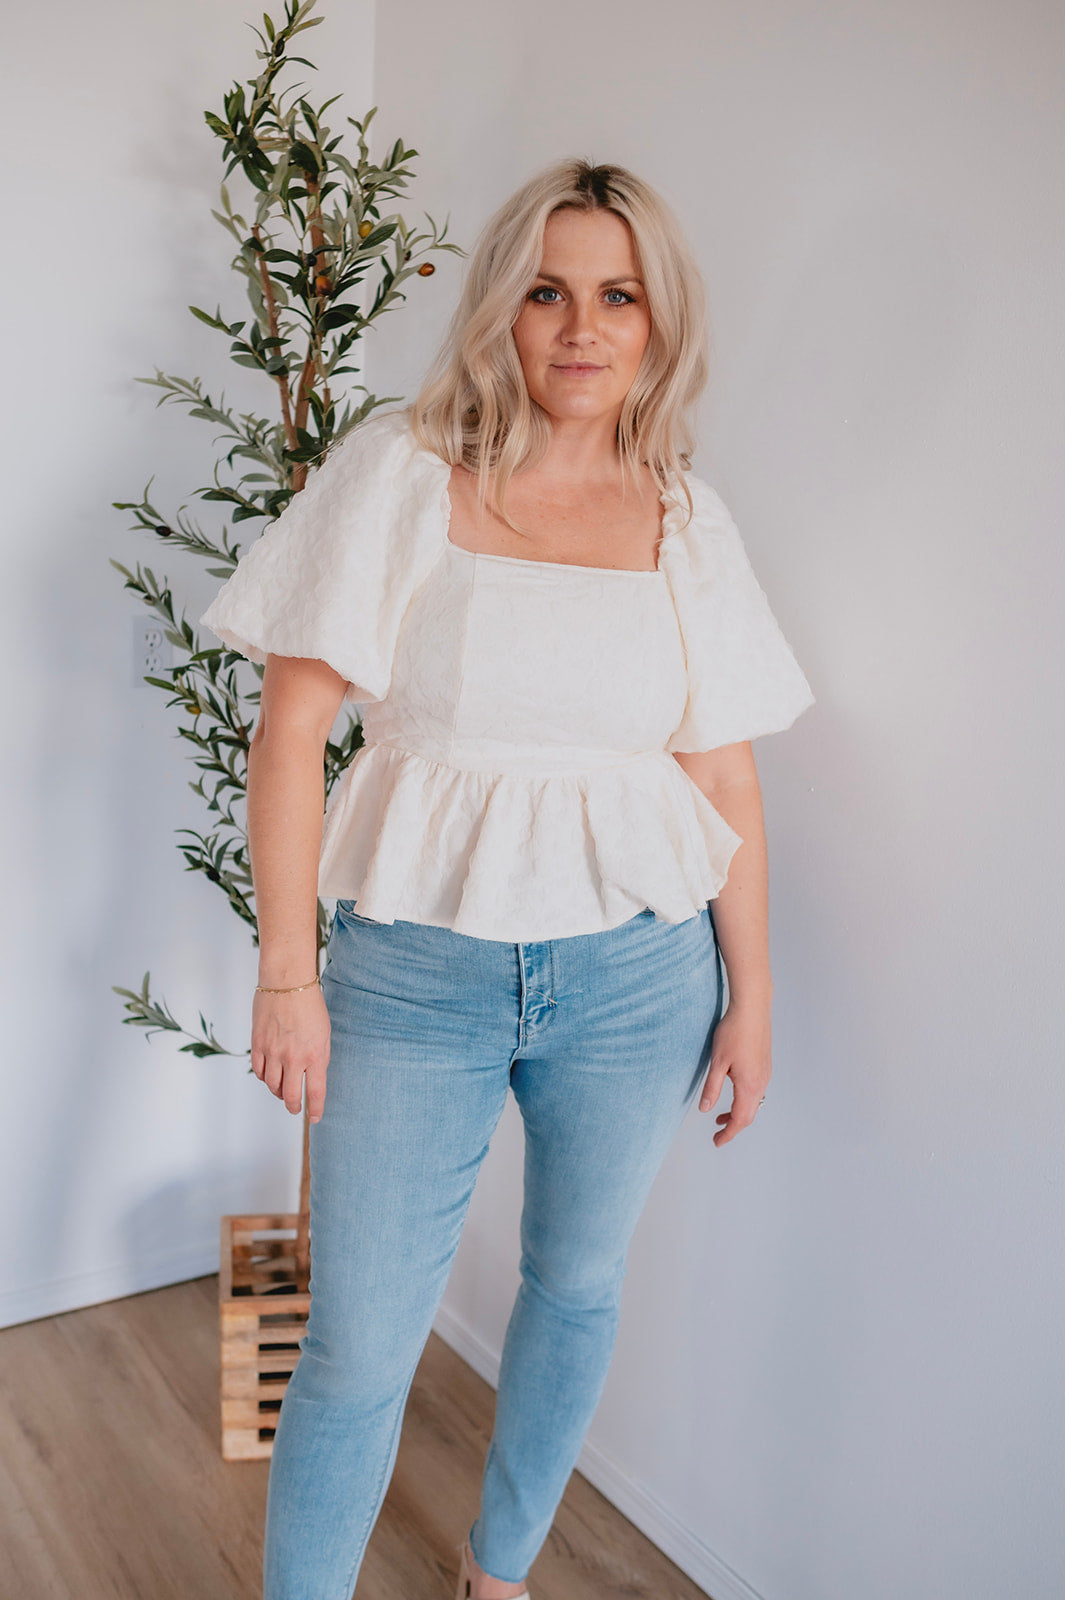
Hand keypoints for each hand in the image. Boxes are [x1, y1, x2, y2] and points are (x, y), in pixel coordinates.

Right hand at [250, 984, 330, 1122]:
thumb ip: (319, 1057)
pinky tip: (269, 1076)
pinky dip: (264, 1078)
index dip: (316, 1109)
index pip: (315, 1093)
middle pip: (291, 1096)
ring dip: (279, 1093)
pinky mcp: (258, 1044)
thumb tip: (313, 1076)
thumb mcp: (324, 1034)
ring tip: (283, 1092)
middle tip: (295, 1109)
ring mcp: (273, 1052)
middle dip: (294, 1107)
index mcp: (315, 1055)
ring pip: (273, 1086)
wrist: (287, 983)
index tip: (316, 1117)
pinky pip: (259, 1071)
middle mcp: (294, 1058)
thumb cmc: (310, 1005)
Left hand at [698, 998, 771, 1146]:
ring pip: (754, 1102)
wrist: (752, 1008)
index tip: (717, 1142)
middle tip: (717, 1133)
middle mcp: (761, 1082)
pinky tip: (733, 1090)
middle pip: (749, 1115)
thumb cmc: (733, 1032)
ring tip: (721, 1116)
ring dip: (739, 1112)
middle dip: (733, 1126)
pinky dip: (745, 1099)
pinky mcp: (765, 1064)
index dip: (728, 1133)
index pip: (740, 1119)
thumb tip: (705, 1109)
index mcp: (749, 1085)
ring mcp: (765, 1073)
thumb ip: (711, 1088)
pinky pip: (757, 1090)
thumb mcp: (717, 1062)